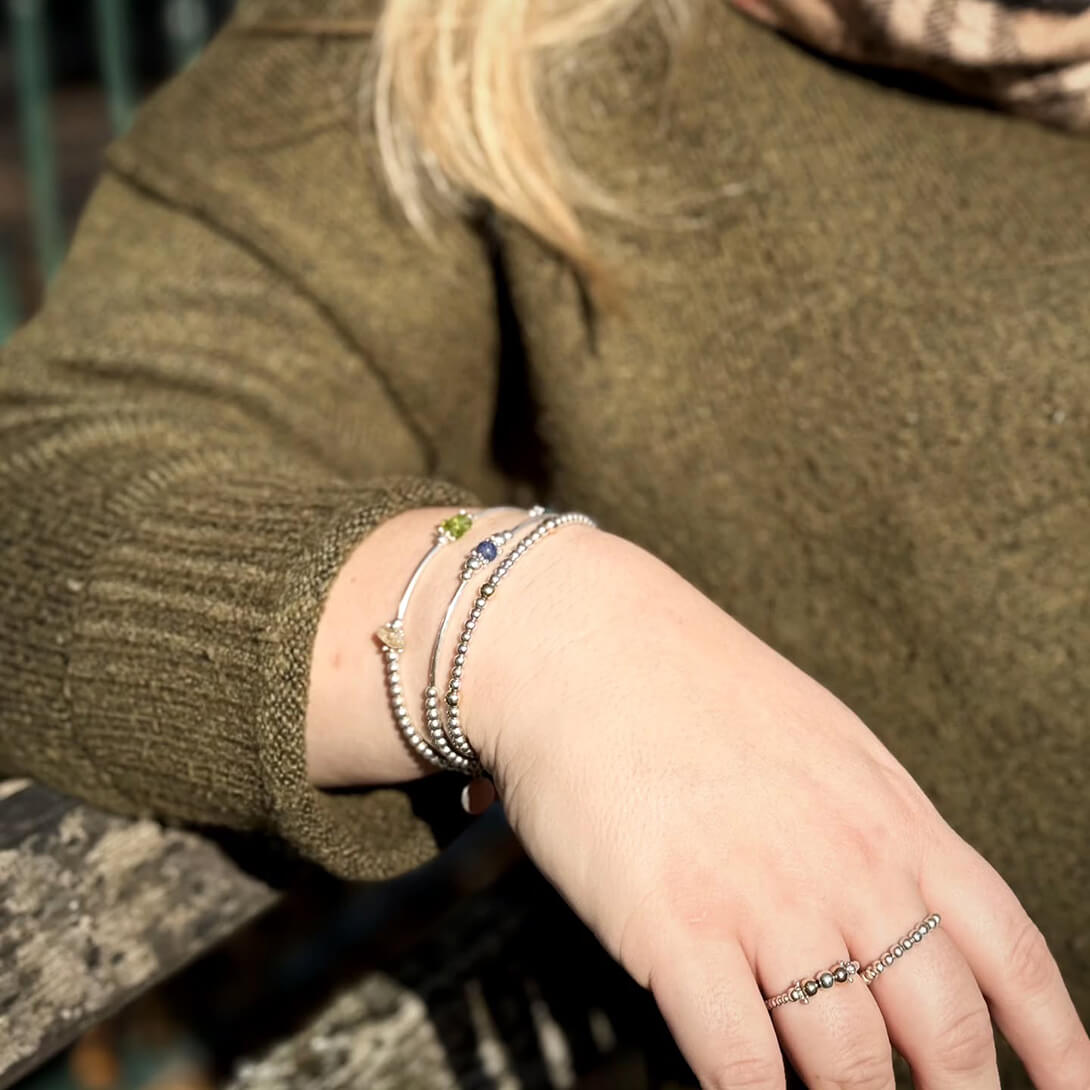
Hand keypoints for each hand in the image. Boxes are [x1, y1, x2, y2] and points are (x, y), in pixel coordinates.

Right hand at [463, 527, 1089, 1088]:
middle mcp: (846, 864)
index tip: (1068, 1089)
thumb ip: (866, 823)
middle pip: (943, 1029)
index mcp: (890, 812)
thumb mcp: (817, 736)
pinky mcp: (676, 927)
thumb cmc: (690, 681)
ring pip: (850, 1064)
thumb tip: (891, 908)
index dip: (1049, 1040)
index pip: (1006, 949)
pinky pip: (740, 1061)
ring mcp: (764, 898)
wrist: (583, 641)